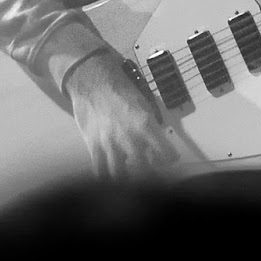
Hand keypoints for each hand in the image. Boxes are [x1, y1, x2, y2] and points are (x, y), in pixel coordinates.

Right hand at [64, 49, 178, 178]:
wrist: (91, 80)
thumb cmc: (119, 88)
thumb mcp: (142, 103)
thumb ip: (150, 125)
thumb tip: (156, 141)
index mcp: (145, 124)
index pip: (165, 153)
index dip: (170, 159)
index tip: (170, 160)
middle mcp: (129, 137)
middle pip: (144, 171)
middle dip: (150, 176)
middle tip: (152, 173)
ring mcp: (110, 144)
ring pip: (120, 176)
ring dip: (128, 180)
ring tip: (131, 178)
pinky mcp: (93, 147)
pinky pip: (100, 171)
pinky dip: (106, 177)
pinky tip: (111, 175)